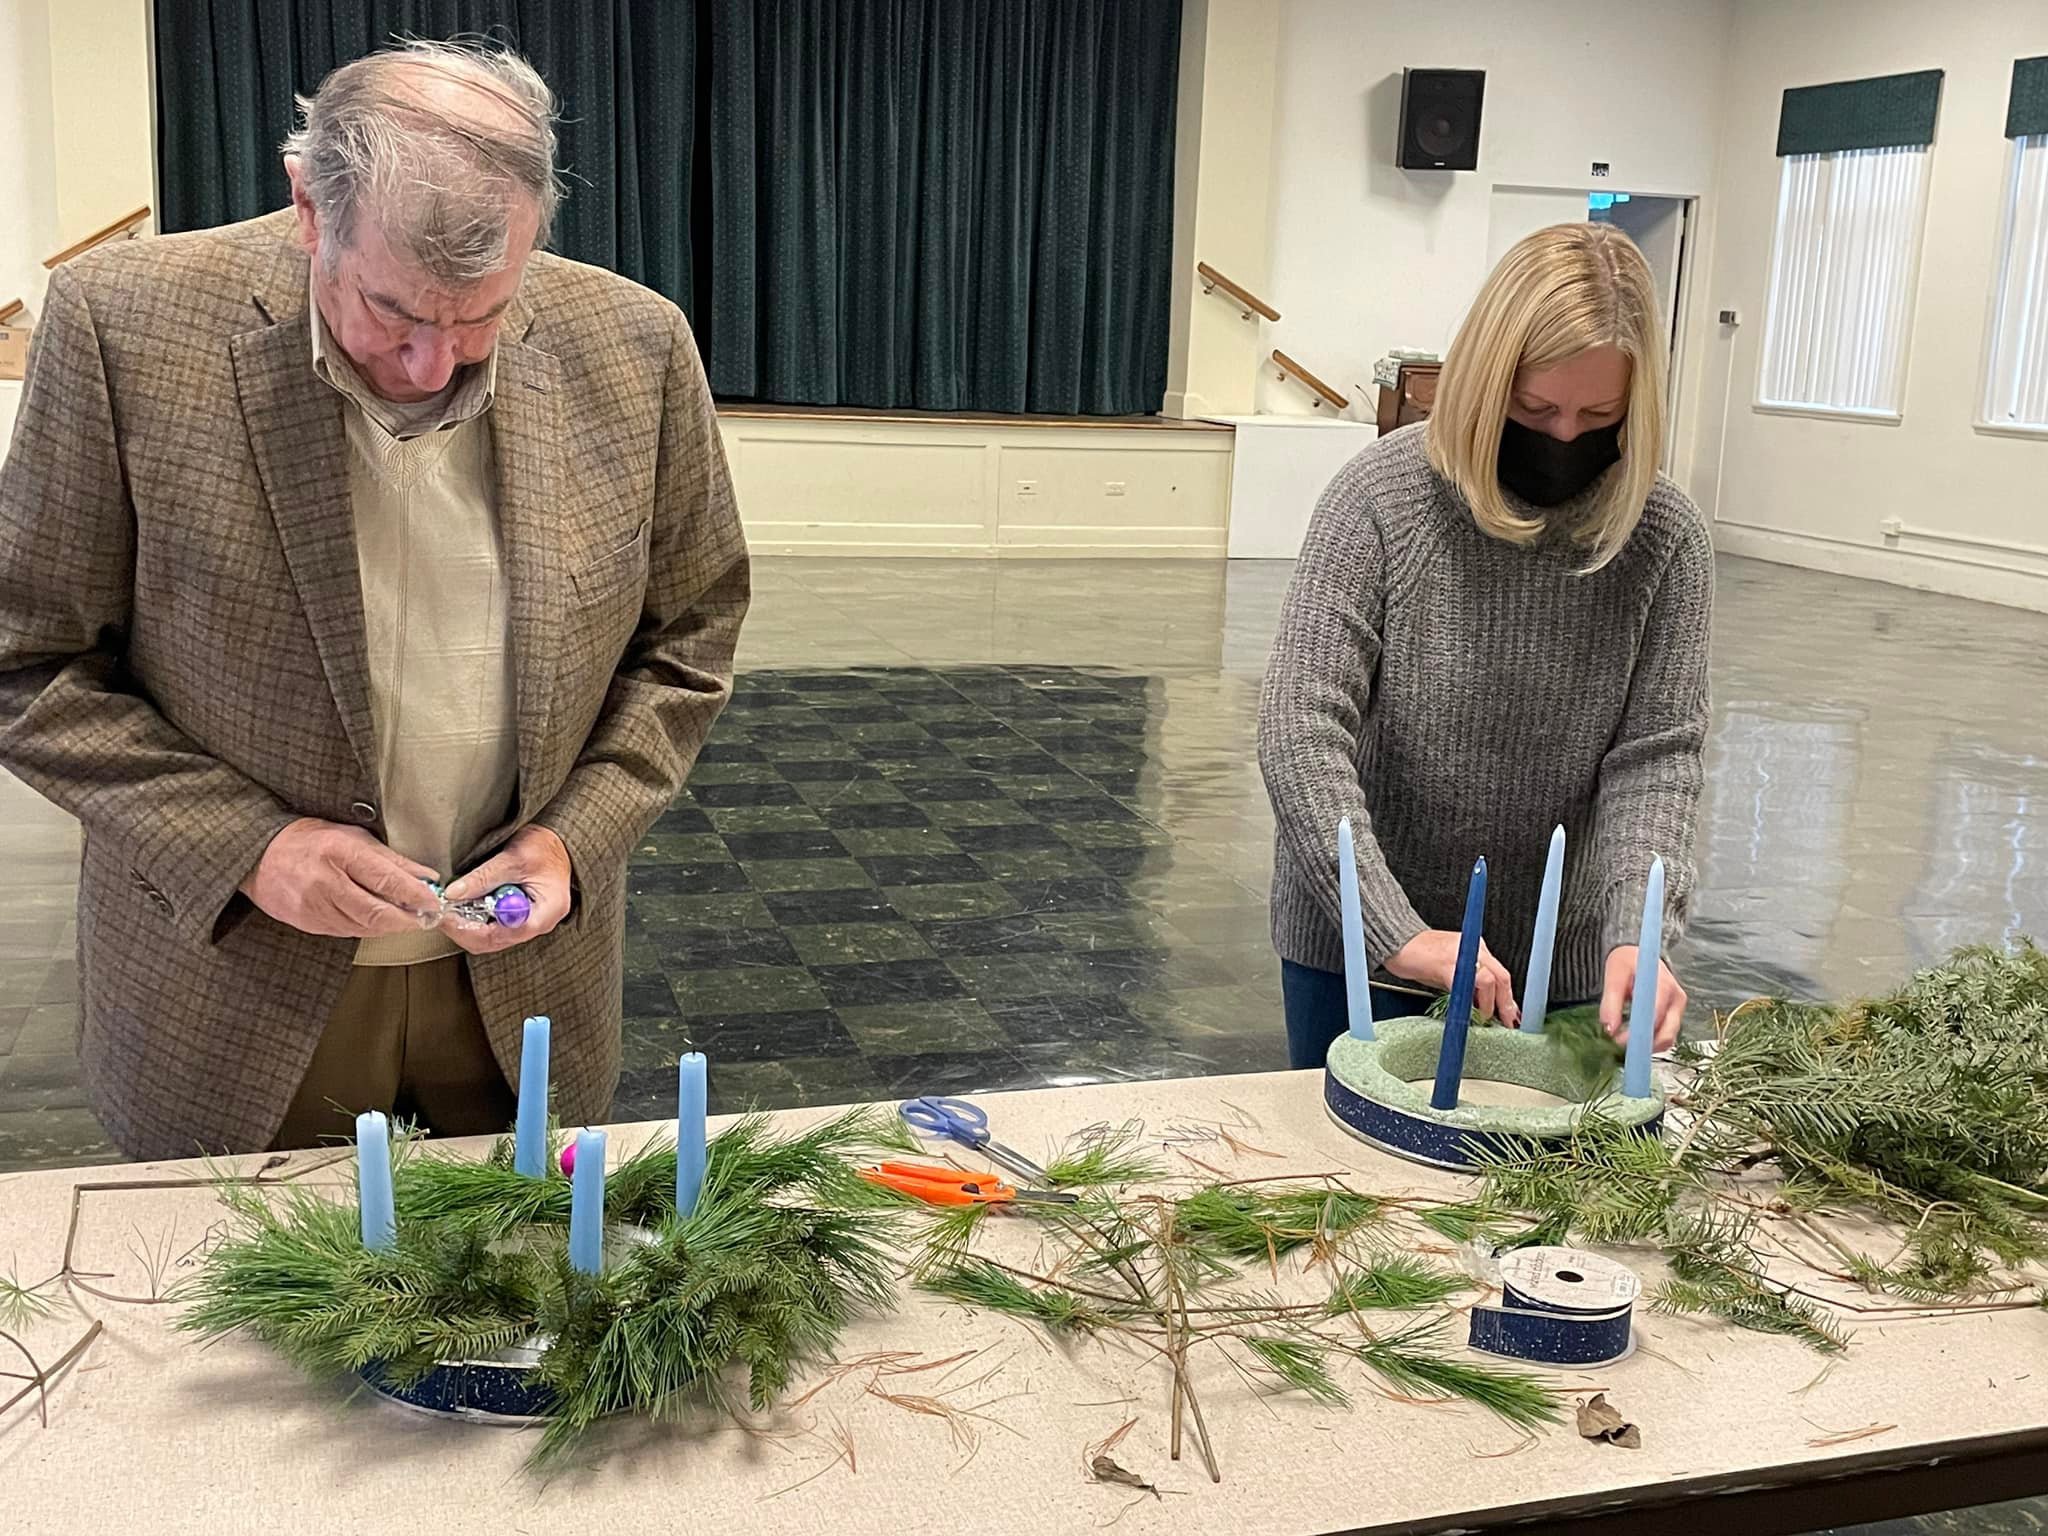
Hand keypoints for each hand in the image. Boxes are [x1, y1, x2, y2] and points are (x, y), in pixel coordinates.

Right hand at [239, 818, 440, 938]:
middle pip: (376, 911)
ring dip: (390, 926)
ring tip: (407, 919)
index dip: (415, 894)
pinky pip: (346, 931)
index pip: (386, 879)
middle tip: (427, 919)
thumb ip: (392, 859)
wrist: (260, 855)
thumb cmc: (312, 840)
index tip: (434, 902)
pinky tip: (378, 921)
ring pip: (363, 926)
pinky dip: (368, 928)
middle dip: (407, 920)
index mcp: (339, 851)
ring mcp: (313, 905)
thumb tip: (427, 876)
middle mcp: (325, 881)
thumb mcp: (353, 837)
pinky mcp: (307, 922)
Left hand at [441, 825, 572, 955]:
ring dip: (467, 924)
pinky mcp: (519, 917)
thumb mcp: (513, 858)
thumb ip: (483, 877)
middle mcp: (538, 924)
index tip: (448, 915)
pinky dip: (475, 918)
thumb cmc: (545, 847)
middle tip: (442, 912)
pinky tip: (465, 904)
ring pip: (490, 937)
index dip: (470, 928)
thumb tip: (453, 893)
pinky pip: (493, 927)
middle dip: (464, 929)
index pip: (503, 934)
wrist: (559, 842)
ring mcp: (528, 923)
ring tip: (450, 907)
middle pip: (494, 941)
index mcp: (545, 913)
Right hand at [1385, 930, 1520, 1026]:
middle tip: (1506, 1021)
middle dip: (1505, 1003)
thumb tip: (1482, 1004)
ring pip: (1489, 981)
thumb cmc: (1420, 955)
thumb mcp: (1451, 965)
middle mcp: (1472, 947)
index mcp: (1475, 946)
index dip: (1508, 997)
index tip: (1510, 1015)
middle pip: (1501, 976)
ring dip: (1488, 1005)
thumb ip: (1468, 982)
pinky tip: (1467, 1012)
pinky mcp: (1446, 966)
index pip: (1500, 973)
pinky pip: (1465, 987)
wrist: (1397, 941)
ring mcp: (1460, 955)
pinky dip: (1469, 1003)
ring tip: (1483, 1018)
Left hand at [1600, 948, 1686, 1051]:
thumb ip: (1611, 1002)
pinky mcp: (1675, 1016)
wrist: (1637, 957)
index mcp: (1663, 984)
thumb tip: (1610, 1029)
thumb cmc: (1627, 963)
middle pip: (1667, 1032)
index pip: (1655, 1014)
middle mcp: (1676, 998)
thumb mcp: (1614, 974)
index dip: (1638, 1031)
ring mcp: (1678, 1008)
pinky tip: (1635, 1039)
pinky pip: (1667, 1037)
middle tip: (1619, 1045)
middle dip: (1643, 1043)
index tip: (1619, 1040)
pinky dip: (1651, 1043)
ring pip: (1668, 1038)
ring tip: (1624, 1041)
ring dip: (1647, 1045)